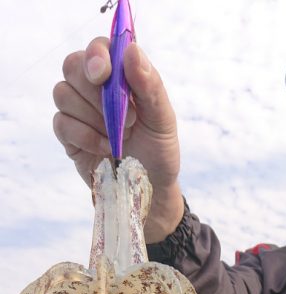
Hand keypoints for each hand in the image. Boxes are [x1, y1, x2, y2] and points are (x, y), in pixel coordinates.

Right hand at [53, 38, 184, 241]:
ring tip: (118, 137)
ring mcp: (78, 112)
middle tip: (126, 118)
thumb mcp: (163, 120)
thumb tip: (131, 51)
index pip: (98, 48)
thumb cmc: (159, 153)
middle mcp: (95, 89)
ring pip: (62, 93)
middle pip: (73, 66)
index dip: (97, 55)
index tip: (105, 74)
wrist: (149, 193)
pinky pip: (61, 123)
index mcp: (120, 77)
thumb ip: (150, 86)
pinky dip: (85, 136)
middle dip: (95, 92)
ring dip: (92, 116)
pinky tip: (105, 148)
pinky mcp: (69, 136)